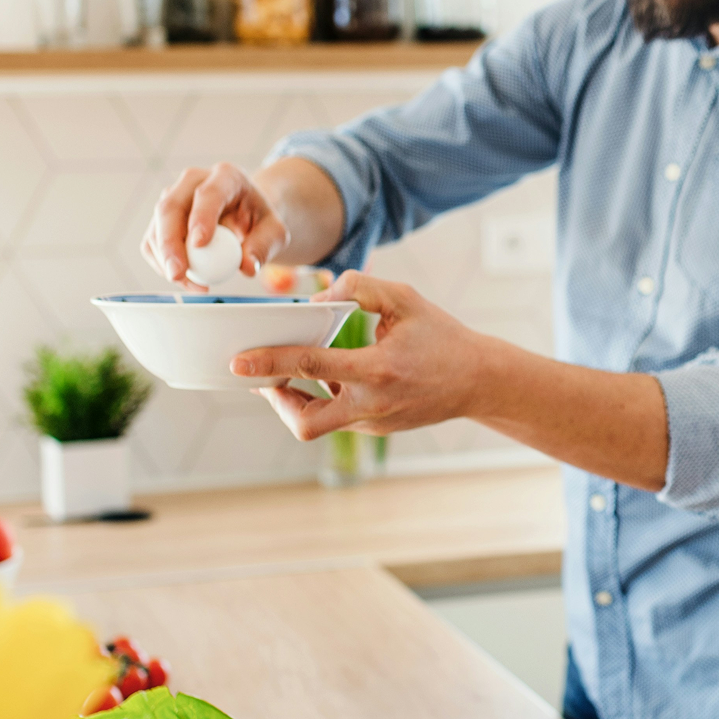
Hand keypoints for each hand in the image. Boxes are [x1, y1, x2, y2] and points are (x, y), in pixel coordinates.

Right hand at [142, 163, 289, 289]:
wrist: (246, 216)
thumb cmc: (260, 222)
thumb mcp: (275, 232)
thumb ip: (264, 246)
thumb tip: (247, 266)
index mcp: (226, 177)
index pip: (209, 193)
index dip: (201, 217)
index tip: (199, 244)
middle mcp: (193, 181)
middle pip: (170, 207)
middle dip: (169, 243)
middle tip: (178, 274)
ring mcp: (173, 198)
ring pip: (156, 228)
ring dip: (167, 261)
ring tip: (196, 286)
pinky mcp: (161, 219)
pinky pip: (152, 244)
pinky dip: (163, 265)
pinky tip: (186, 280)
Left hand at [231, 272, 491, 439]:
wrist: (478, 380)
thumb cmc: (442, 335)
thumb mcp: (406, 299)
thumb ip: (360, 288)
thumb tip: (318, 298)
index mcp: (378, 368)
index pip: (311, 366)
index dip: (271, 362)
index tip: (239, 361)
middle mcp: (373, 403)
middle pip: (305, 421)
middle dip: (274, 401)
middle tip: (259, 377)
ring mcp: (374, 422)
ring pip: (316, 423)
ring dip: (294, 400)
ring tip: (284, 375)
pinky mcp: (376, 430)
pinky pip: (336, 417)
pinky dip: (321, 398)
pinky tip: (323, 378)